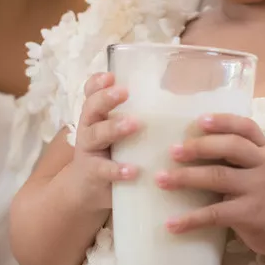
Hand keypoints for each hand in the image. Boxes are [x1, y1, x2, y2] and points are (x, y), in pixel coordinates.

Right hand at [64, 72, 142, 210]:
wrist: (86, 189)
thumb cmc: (110, 152)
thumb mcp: (116, 131)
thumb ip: (135, 114)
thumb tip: (178, 97)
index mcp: (96, 115)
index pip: (91, 92)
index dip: (98, 82)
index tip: (111, 75)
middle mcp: (89, 128)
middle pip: (92, 108)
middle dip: (106, 98)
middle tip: (123, 91)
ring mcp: (89, 151)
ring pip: (96, 135)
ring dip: (114, 128)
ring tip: (133, 124)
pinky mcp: (94, 174)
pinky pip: (104, 170)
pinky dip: (117, 169)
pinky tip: (132, 170)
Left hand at [157, 114, 264, 256]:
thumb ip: (240, 157)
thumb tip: (193, 147)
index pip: (246, 127)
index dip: (223, 121)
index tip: (200, 120)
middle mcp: (263, 165)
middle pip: (230, 147)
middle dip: (199, 146)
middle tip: (172, 150)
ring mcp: (257, 189)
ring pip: (218, 177)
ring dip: (185, 178)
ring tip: (162, 180)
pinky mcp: (249, 214)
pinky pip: (215, 214)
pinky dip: (191, 219)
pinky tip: (172, 223)